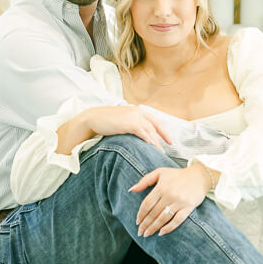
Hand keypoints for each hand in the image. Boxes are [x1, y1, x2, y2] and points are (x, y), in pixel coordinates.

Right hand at [55, 104, 170, 155]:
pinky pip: (144, 134)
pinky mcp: (131, 123)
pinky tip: (152, 148)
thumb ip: (131, 124)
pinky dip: (149, 141)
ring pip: (151, 131)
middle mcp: (139, 112)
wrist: (93, 118)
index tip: (170, 140)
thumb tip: (136, 135)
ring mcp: (135, 117)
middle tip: (169, 148)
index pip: (155, 121)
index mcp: (138, 110)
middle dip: (163, 137)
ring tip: (160, 153)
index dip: (163, 131)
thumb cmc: (105, 121)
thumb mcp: (122, 120)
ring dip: (157, 143)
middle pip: (156, 126)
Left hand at [131, 164, 208, 236]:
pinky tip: (162, 232)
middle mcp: (170, 195)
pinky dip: (169, 228)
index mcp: (161, 186)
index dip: (140, 214)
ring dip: (153, 228)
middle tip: (140, 232)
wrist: (199, 176)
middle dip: (145, 224)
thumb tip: (132, 189)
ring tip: (147, 234)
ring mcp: (179, 202)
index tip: (137, 221)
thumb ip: (145, 180)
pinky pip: (177, 220)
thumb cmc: (178, 174)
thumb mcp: (160, 172)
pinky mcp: (188, 208)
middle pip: (153, 213)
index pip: (147, 204)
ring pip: (163, 218)